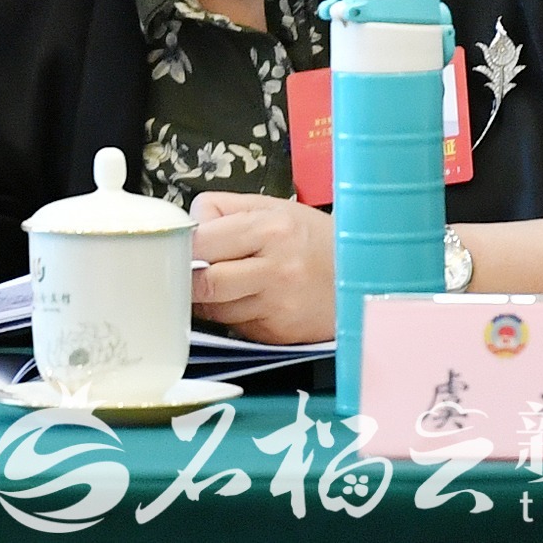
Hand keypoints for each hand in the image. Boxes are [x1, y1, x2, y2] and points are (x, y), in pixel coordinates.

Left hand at [188, 191, 334, 343]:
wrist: (364, 277)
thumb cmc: (313, 239)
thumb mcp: (273, 207)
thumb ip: (224, 208)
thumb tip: (188, 225)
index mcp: (270, 229)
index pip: (202, 242)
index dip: (183, 246)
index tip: (178, 248)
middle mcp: (275, 270)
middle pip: (203, 283)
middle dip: (186, 279)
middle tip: (184, 272)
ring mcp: (278, 307)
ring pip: (215, 310)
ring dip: (207, 301)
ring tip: (218, 284)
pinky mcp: (279, 334)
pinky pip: (236, 326)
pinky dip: (231, 315)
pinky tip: (245, 300)